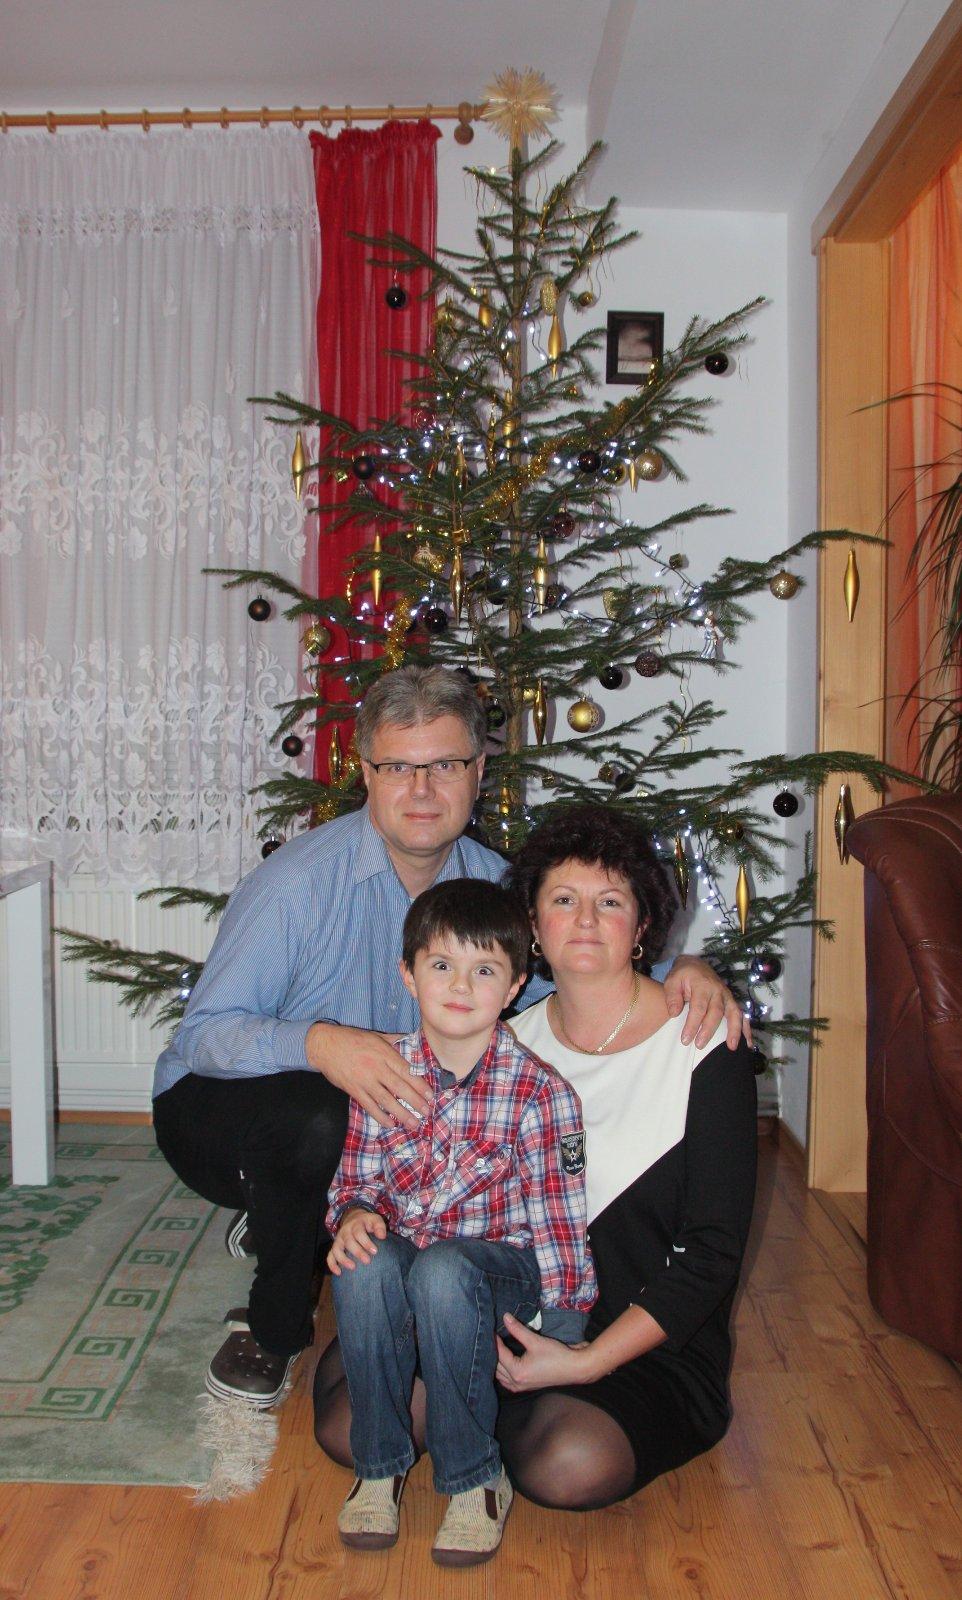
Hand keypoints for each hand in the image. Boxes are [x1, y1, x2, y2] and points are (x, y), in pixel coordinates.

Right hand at [306, 1022, 430, 1129]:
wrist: (325, 1045)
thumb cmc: (352, 1039)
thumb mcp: (375, 1036)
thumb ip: (394, 1040)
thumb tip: (410, 1040)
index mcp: (384, 1054)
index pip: (406, 1071)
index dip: (419, 1084)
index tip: (430, 1095)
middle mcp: (376, 1068)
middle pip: (400, 1087)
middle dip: (415, 1101)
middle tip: (427, 1112)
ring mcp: (365, 1081)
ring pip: (387, 1100)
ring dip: (401, 1113)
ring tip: (414, 1123)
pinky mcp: (354, 1090)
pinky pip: (369, 1106)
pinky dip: (380, 1116)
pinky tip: (390, 1124)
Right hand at [327, 1207, 387, 1274]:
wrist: (353, 1218)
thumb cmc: (367, 1223)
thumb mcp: (374, 1219)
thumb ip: (379, 1226)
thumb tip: (382, 1236)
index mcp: (356, 1224)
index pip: (359, 1232)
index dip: (366, 1242)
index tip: (375, 1251)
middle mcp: (345, 1232)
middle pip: (348, 1241)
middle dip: (357, 1252)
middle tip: (367, 1261)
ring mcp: (338, 1240)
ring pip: (336, 1249)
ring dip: (343, 1259)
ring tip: (353, 1267)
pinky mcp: (334, 1247)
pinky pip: (330, 1256)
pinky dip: (332, 1264)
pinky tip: (339, 1273)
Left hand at [495, 1314, 595, 1392]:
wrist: (574, 1368)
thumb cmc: (556, 1355)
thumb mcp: (535, 1340)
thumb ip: (518, 1329)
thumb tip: (505, 1317)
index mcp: (517, 1372)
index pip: (499, 1354)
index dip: (494, 1340)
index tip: (490, 1329)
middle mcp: (516, 1382)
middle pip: (496, 1366)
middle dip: (493, 1352)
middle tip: (490, 1337)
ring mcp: (521, 1387)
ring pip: (500, 1376)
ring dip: (496, 1363)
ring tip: (494, 1348)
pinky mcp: (526, 1386)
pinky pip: (507, 1381)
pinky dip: (503, 1372)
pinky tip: (503, 1363)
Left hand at [663, 956, 750, 1049]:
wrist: (696, 965)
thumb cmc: (683, 975)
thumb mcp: (672, 981)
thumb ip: (672, 996)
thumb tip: (674, 1013)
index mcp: (703, 985)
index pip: (698, 1007)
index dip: (692, 1024)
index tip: (685, 1039)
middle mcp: (718, 991)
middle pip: (716, 1012)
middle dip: (709, 1031)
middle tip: (699, 1045)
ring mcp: (727, 996)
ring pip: (734, 1013)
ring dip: (734, 1031)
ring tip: (731, 1047)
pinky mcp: (732, 1001)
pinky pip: (742, 1015)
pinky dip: (746, 1029)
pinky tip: (748, 1043)